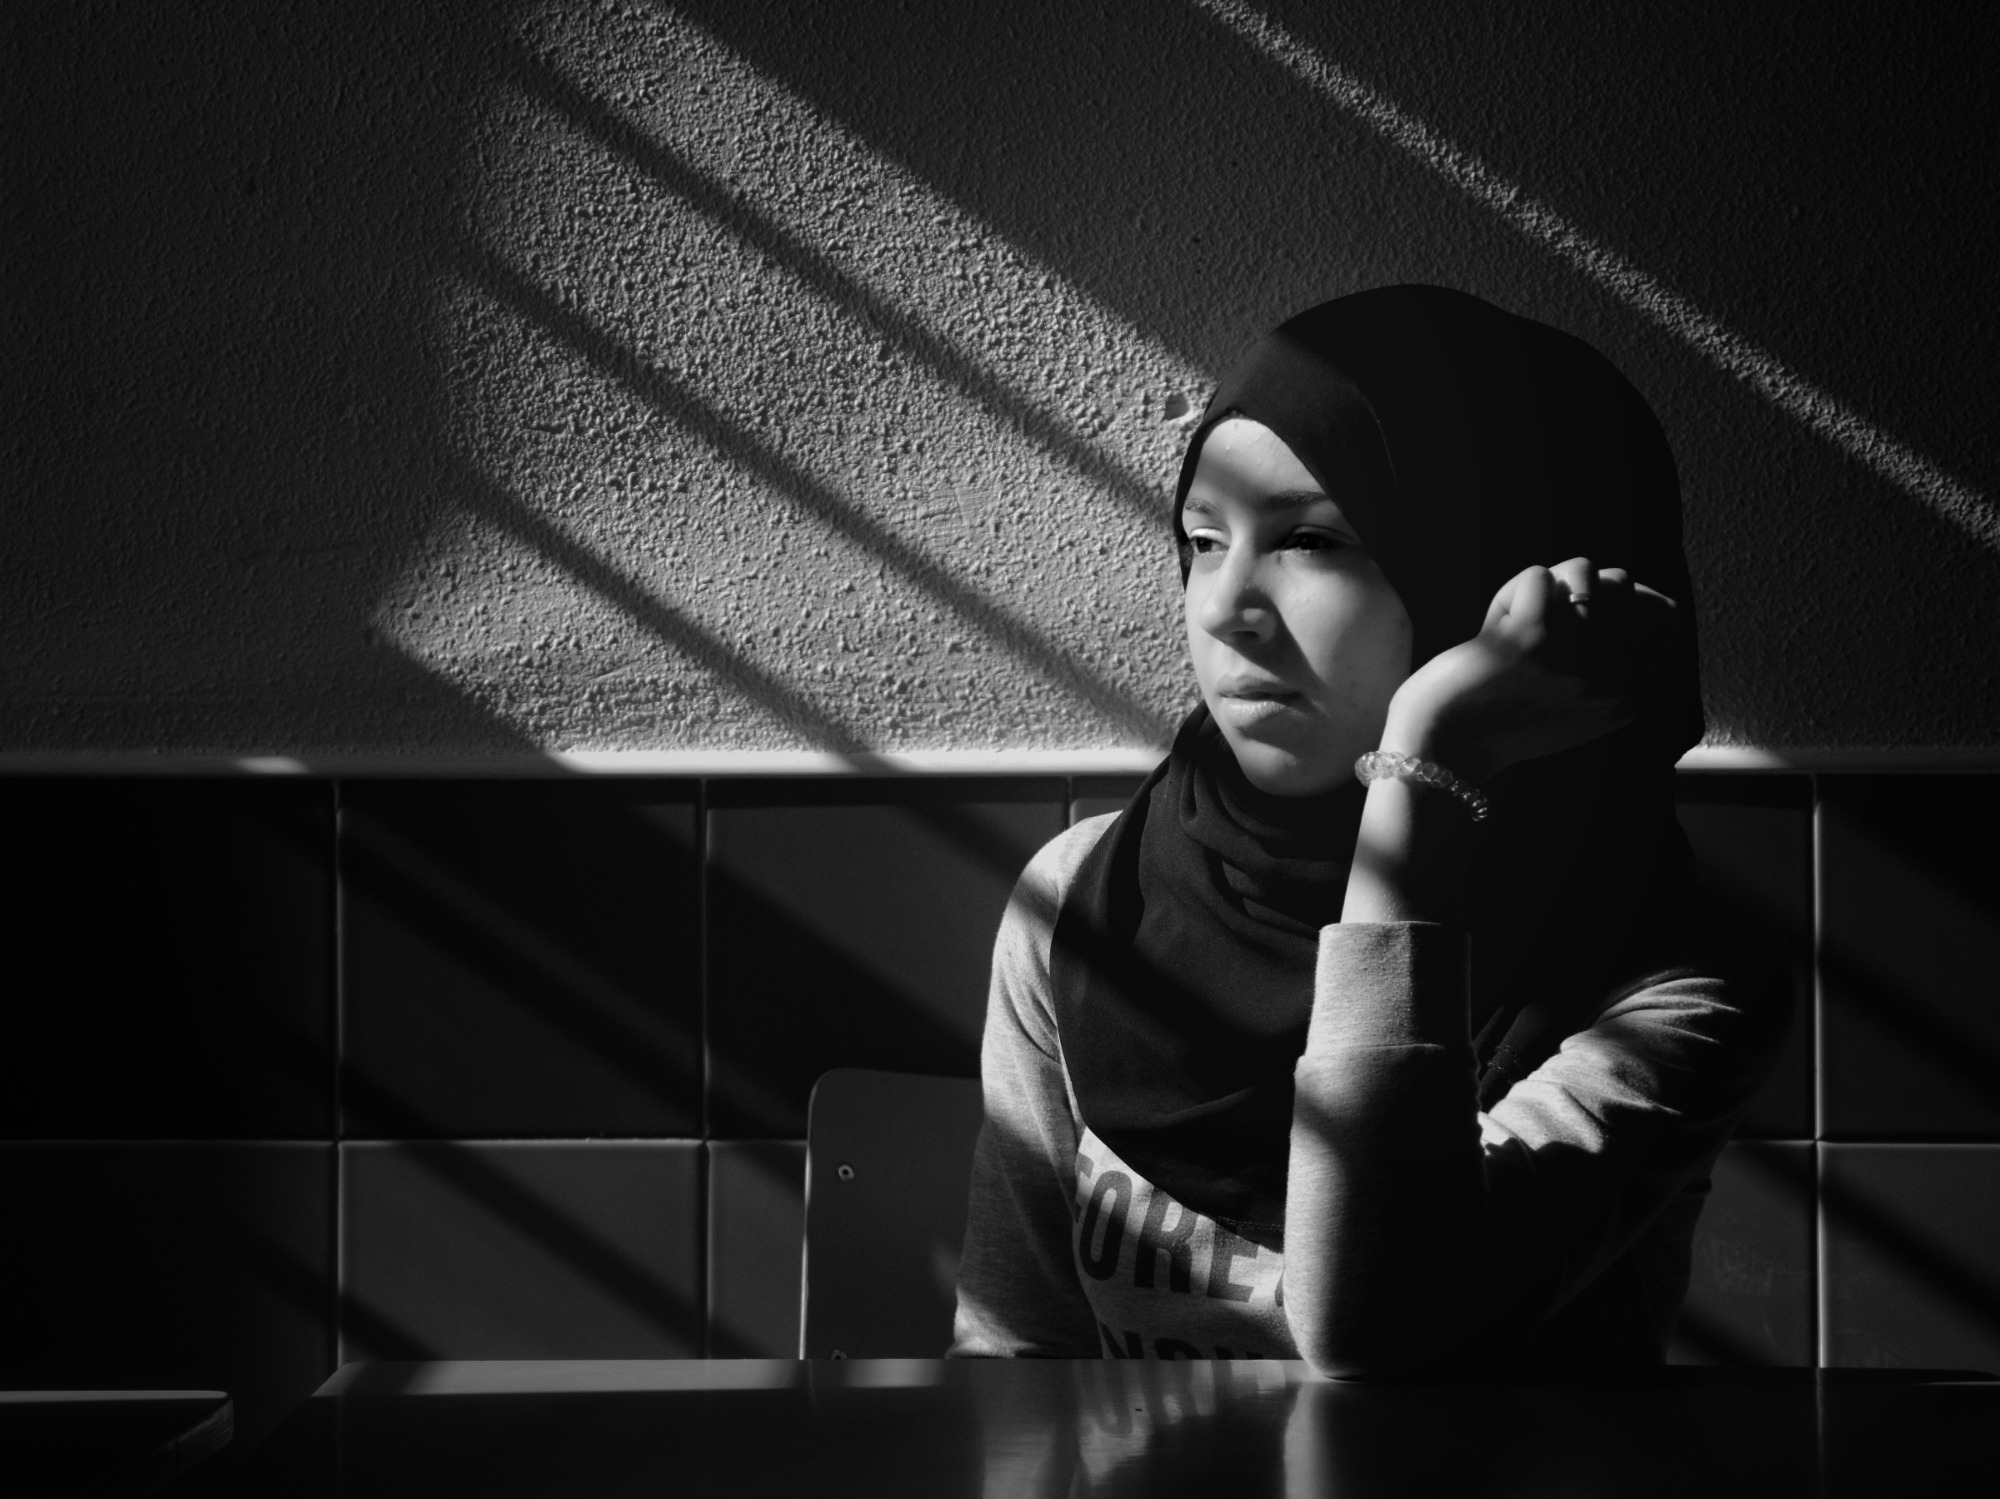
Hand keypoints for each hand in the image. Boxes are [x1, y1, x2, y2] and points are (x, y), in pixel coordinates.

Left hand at [1379, 558, 1675, 783]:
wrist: (1440, 749)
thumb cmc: (1499, 713)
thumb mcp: (1575, 701)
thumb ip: (1612, 653)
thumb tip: (1632, 586)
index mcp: (1627, 701)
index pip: (1665, 614)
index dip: (1624, 598)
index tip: (1579, 619)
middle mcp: (1611, 685)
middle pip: (1621, 583)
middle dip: (1575, 586)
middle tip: (1538, 625)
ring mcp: (1575, 663)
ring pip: (1582, 570)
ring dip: (1541, 588)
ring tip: (1515, 628)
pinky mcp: (1533, 642)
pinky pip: (1537, 575)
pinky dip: (1511, 592)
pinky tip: (1493, 630)